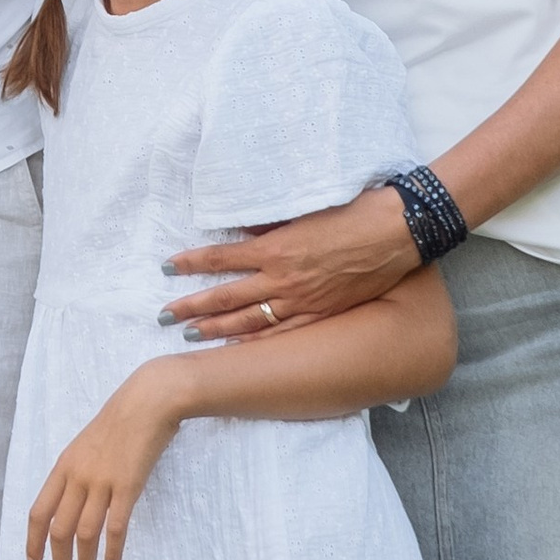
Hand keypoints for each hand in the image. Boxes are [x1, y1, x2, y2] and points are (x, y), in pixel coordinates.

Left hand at [25, 363, 189, 559]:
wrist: (148, 400)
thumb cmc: (121, 421)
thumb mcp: (87, 445)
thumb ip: (77, 472)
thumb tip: (72, 502)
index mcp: (63, 467)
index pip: (38, 512)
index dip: (32, 542)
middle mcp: (77, 477)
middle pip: (58, 530)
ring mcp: (102, 481)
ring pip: (84, 534)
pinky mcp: (128, 485)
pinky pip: (115, 527)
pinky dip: (112, 552)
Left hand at [160, 184, 422, 344]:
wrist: (395, 231)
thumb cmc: (352, 211)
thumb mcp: (303, 212)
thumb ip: (271, 225)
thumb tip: (244, 230)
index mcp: (275, 247)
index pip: (221, 257)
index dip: (191, 262)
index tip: (167, 266)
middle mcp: (282, 278)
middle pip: (226, 296)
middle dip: (191, 307)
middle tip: (164, 316)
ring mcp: (302, 300)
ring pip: (249, 320)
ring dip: (217, 328)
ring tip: (191, 335)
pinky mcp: (321, 313)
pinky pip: (282, 333)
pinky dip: (258, 341)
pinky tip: (239, 348)